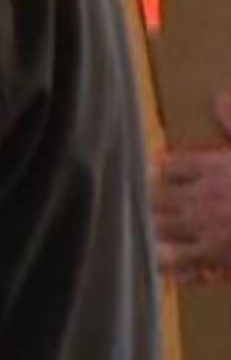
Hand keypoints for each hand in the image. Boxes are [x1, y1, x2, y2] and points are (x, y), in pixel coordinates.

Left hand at [159, 104, 230, 282]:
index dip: (160, 174)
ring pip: (156, 226)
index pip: (168, 167)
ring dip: (150, 229)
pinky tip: (158, 261)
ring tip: (142, 232)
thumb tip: (220, 98)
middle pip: (154, 197)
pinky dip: (164, 261)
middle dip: (148, 202)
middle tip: (141, 207)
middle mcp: (203, 195)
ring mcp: (206, 226)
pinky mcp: (213, 255)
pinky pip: (173, 260)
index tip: (155, 177)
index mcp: (215, 166)